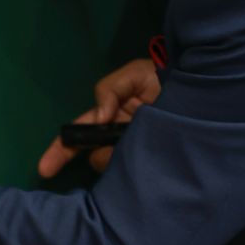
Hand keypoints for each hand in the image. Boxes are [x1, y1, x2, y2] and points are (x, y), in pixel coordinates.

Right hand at [36, 58, 161, 177]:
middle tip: (126, 140)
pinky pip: (139, 170)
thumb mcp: (133, 74)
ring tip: (148, 136)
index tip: (44, 170)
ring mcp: (138, 151)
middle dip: (102, 156)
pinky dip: (140, 166)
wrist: (201, 86)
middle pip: (96, 156)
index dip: (60, 151)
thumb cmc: (162, 76)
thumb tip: (100, 117)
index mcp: (109, 116)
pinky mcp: (158, 161)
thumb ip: (110, 90)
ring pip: (116, 166)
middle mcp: (119, 137)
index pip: (78, 134)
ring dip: (123, 158)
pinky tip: (154, 153)